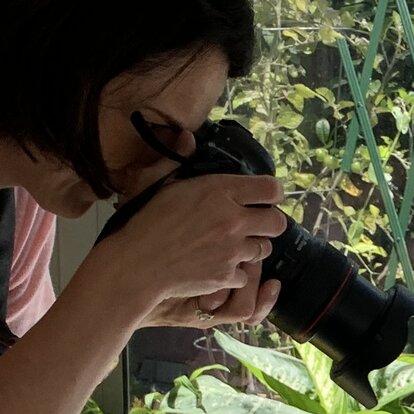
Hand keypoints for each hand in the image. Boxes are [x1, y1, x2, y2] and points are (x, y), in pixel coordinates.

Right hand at [96, 172, 287, 323]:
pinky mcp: (226, 275)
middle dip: (269, 223)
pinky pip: (244, 275)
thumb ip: (177, 158)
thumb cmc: (144, 222)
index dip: (271, 194)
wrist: (136, 264)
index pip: (271, 188)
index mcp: (219, 191)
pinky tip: (216, 267)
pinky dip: (233, 273)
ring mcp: (232, 250)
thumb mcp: (157, 182)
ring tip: (230, 246)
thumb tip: (187, 138)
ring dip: (251, 248)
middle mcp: (233, 220)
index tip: (263, 198)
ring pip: (263, 249)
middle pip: (277, 223)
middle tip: (253, 225)